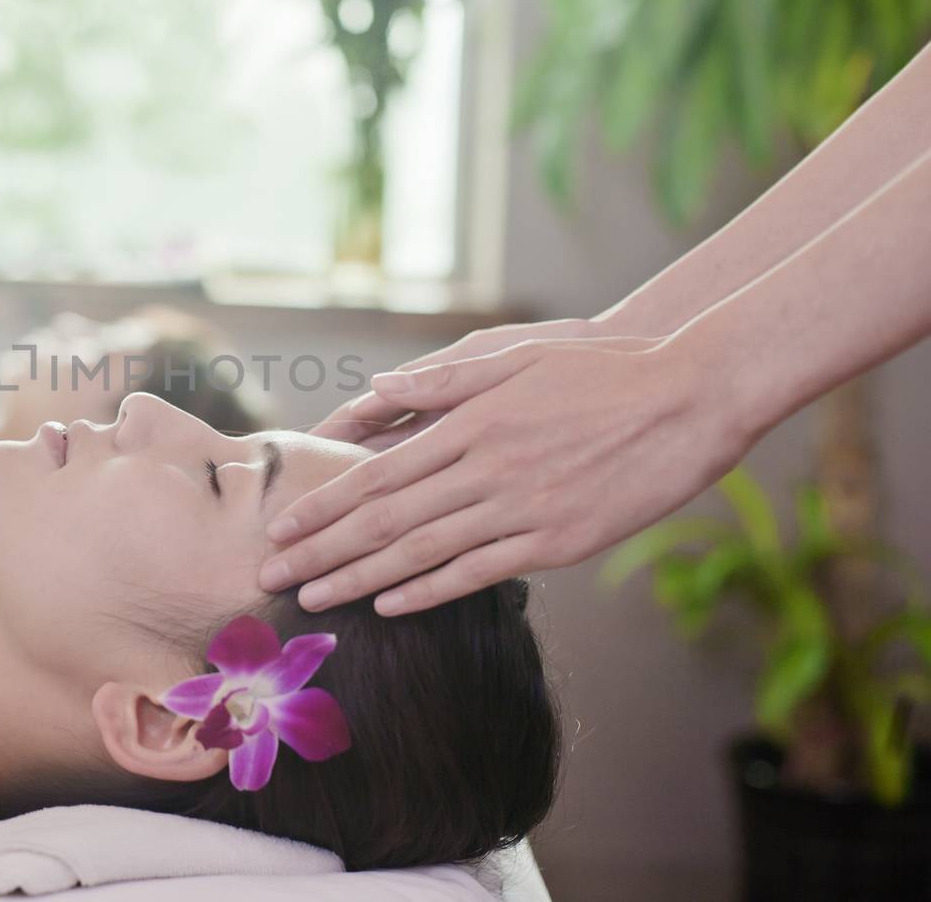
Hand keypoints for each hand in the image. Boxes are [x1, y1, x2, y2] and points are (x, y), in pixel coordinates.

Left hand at [261, 333, 753, 614]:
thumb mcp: (517, 357)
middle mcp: (486, 469)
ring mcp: (522, 509)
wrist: (692, 396)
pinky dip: (430, 591)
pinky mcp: (560, 541)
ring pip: (423, 553)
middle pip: (385, 520)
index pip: (376, 474)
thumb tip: (374, 394)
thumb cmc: (603, 370)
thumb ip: (442, 384)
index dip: (324, 507)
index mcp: (470, 424)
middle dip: (322, 552)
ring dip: (361, 580)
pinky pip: (481, 572)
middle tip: (270, 577)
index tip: (281, 529)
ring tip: (314, 600)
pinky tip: (391, 606)